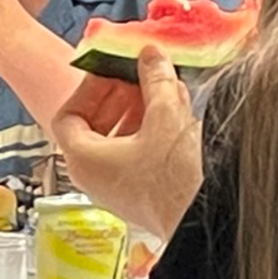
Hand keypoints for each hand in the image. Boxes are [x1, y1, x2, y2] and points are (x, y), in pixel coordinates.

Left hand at [49, 46, 202, 240]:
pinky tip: (175, 116)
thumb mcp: (165, 117)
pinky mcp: (140, 194)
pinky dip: (149, 131)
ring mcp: (116, 188)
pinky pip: (134, 154)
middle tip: (140, 77)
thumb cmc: (177, 181)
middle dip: (119, 97)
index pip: (69, 116)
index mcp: (83, 160)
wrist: (208, 223)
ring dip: (138, 111)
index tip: (114, 73)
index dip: (90, 89)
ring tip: (164, 92)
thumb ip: (154, 80)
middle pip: (93, 126)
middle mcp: (93, 178)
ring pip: (117, 139)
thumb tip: (150, 55)